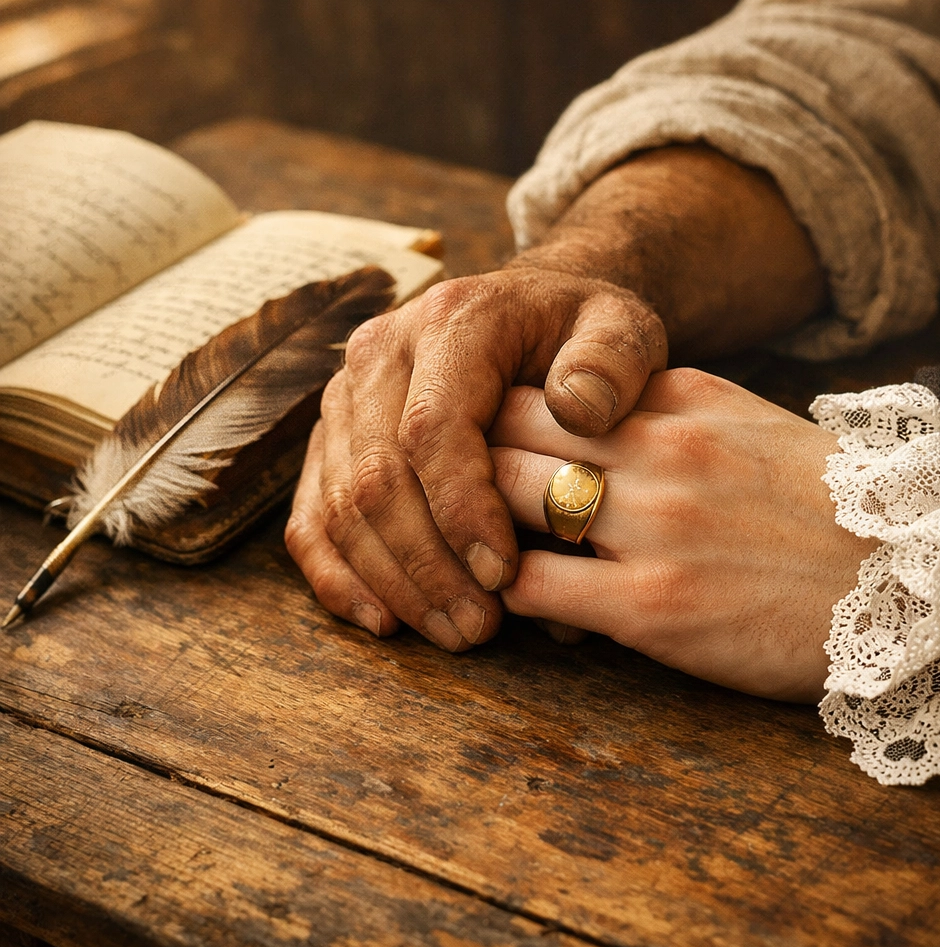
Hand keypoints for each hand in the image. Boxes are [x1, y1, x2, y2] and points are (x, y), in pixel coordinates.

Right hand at [285, 267, 667, 649]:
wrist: (529, 314)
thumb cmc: (579, 333)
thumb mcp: (620, 329)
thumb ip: (612, 362)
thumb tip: (578, 411)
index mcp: (449, 323)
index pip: (433, 427)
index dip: (461, 509)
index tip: (503, 573)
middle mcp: (378, 355)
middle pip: (378, 477)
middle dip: (428, 566)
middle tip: (481, 628)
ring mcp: (346, 399)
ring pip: (341, 505)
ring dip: (393, 582)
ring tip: (455, 632)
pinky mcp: (332, 440)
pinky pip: (313, 515)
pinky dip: (339, 576)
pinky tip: (385, 620)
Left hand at [488, 371, 876, 701]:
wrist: (907, 579)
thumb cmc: (815, 500)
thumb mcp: (741, 419)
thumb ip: (657, 403)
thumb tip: (580, 402)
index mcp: (675, 400)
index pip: (538, 385)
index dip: (490, 413)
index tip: (475, 442)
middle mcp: (657, 449)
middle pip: (503, 431)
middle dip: (462, 462)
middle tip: (446, 494)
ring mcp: (652, 526)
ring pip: (501, 498)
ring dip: (472, 525)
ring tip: (471, 547)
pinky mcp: (652, 607)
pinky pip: (532, 586)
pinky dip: (504, 588)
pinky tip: (509, 595)